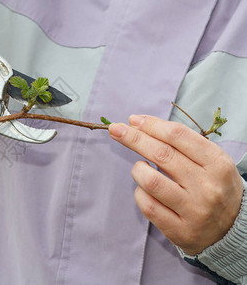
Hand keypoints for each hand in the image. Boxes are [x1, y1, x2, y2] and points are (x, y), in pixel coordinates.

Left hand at [109, 115, 243, 254]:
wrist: (234, 228)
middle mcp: (207, 186)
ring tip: (140, 168)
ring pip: (151, 181)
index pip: (178, 136)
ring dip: (138, 169)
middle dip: (134, 138)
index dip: (151, 125)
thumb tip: (139, 123)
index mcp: (217, 163)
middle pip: (162, 155)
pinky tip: (144, 189)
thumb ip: (181, 143)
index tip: (133, 120)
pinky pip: (148, 206)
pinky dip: (139, 193)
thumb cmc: (214, 186)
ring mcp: (193, 210)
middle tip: (116, 130)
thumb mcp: (210, 161)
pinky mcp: (180, 230)